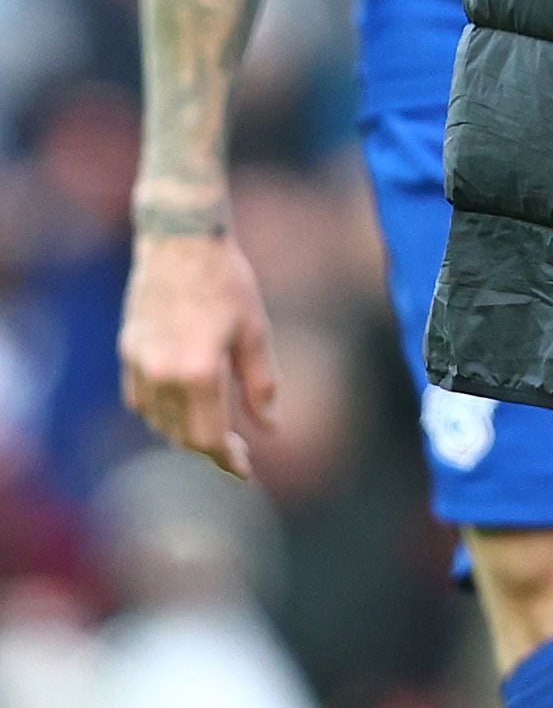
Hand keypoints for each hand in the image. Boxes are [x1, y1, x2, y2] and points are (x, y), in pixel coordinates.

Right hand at [120, 231, 277, 478]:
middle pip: (181, 436)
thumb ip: (261, 386)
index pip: (208, 438)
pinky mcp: (127, 349)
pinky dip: (161, 411)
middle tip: (237, 450)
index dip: (228, 459)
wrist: (180, 238)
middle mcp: (162, 373)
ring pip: (157, 421)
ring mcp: (139, 361)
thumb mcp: (256, 333)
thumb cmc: (227, 281)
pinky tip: (184, 404)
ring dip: (183, 433)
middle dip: (210, 448)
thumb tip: (270, 428)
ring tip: (214, 427)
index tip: (244, 469)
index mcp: (199, 371)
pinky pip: (140, 399)